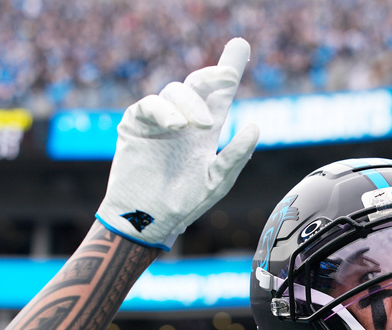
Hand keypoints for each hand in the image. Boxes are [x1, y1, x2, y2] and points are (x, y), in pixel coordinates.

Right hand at [96, 37, 259, 249]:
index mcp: (204, 131)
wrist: (148, 219)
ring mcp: (159, 121)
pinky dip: (165, 111)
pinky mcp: (136, 124)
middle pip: (198, 82)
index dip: (228, 70)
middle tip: (229, 77)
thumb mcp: (217, 181)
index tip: (241, 48)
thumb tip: (255, 125)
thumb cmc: (183, 203)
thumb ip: (236, 155)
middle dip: (213, 73)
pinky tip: (177, 126)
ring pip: (176, 91)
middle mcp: (183, 120)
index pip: (219, 96)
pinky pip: (150, 105)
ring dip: (191, 103)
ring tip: (201, 126)